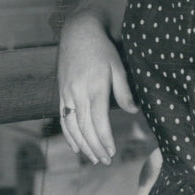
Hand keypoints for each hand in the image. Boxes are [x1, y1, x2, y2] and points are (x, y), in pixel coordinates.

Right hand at [57, 11, 137, 164]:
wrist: (77, 32)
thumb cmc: (102, 48)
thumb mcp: (118, 66)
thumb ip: (124, 91)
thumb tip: (132, 111)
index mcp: (94, 87)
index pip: (98, 120)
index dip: (105, 139)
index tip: (112, 152)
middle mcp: (77, 93)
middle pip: (85, 127)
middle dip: (95, 147)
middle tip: (106, 161)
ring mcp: (67, 94)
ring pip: (72, 126)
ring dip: (83, 145)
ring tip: (94, 159)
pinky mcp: (61, 93)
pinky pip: (63, 119)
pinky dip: (69, 135)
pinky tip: (76, 147)